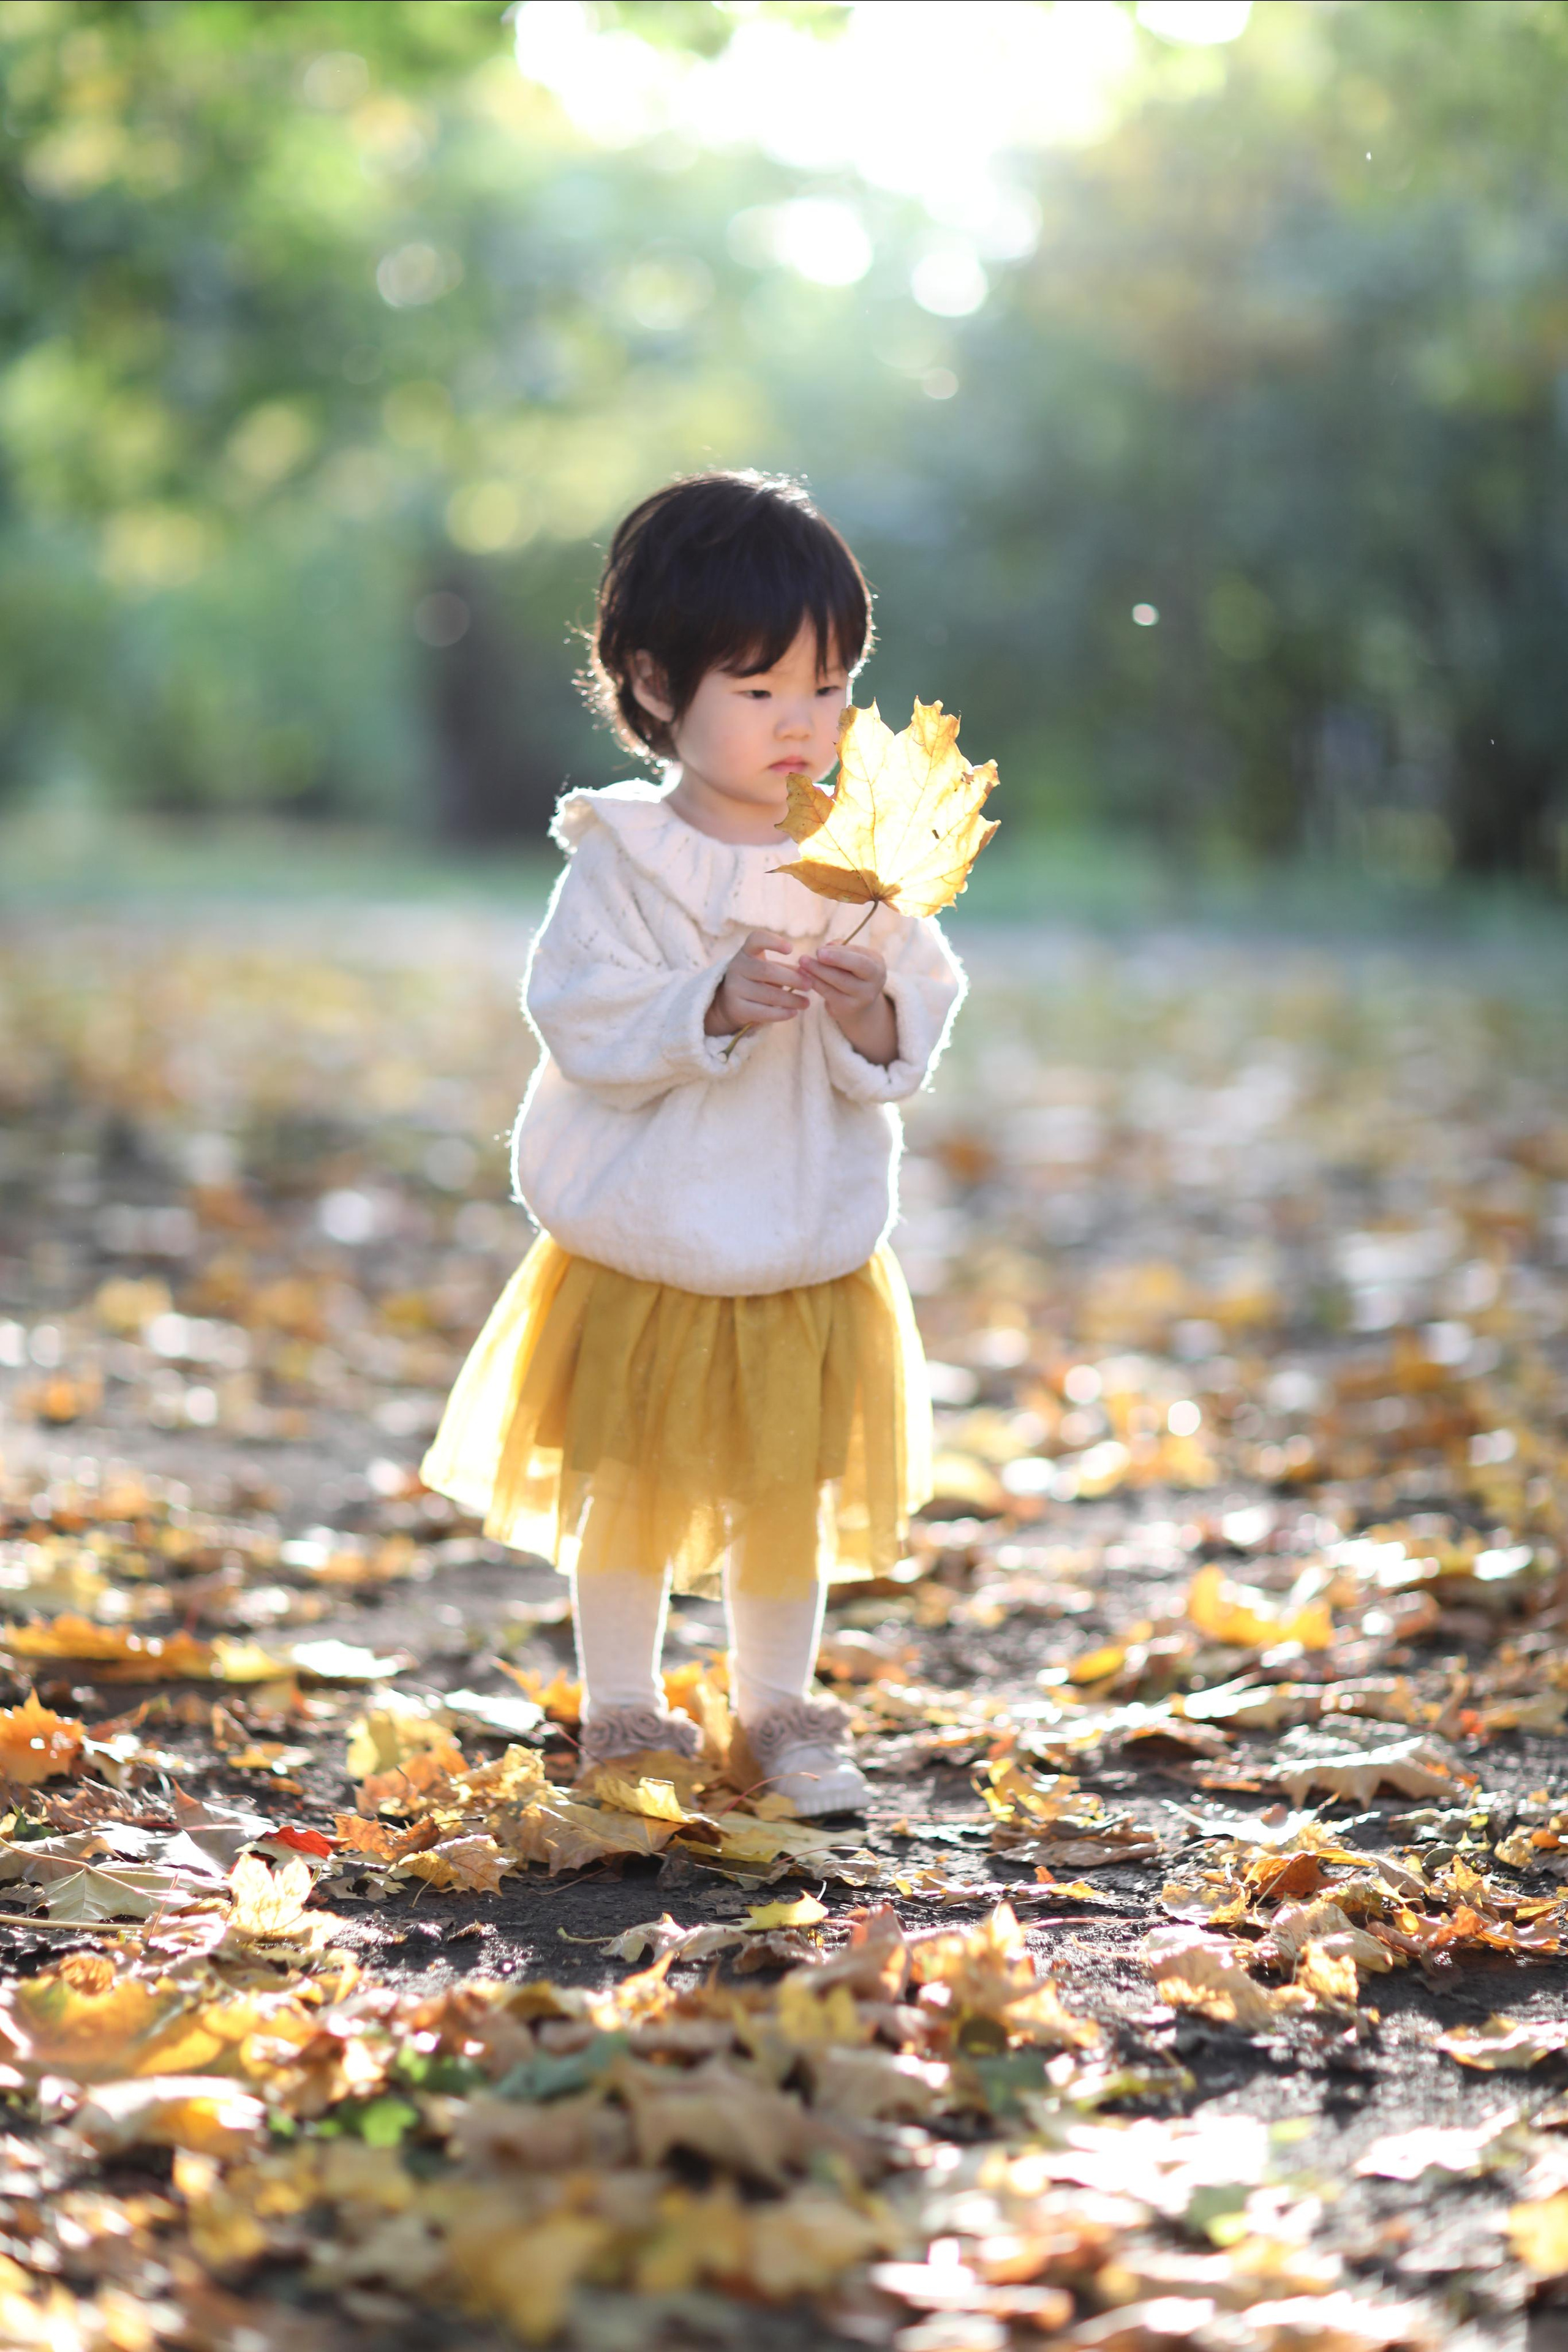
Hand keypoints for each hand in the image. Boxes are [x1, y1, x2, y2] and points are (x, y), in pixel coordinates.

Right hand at [705, 929, 808, 1035]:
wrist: (730, 1002)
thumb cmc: (757, 980)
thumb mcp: (768, 969)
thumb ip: (787, 969)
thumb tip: (809, 974)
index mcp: (746, 952)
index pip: (756, 939)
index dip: (773, 942)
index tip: (791, 949)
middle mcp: (737, 967)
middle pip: (768, 970)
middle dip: (792, 979)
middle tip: (809, 985)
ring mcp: (734, 988)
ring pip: (768, 994)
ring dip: (791, 1000)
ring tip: (806, 1003)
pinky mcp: (737, 1009)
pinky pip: (763, 1012)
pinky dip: (781, 1014)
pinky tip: (793, 1013)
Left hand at [798, 942, 897, 1066]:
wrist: (859, 1000)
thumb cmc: (853, 970)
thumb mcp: (854, 956)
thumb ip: (842, 949)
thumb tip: (826, 948)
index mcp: (877, 966)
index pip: (860, 961)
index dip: (839, 956)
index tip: (819, 951)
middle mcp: (874, 984)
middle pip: (849, 974)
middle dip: (827, 965)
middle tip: (804, 958)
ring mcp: (862, 999)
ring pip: (838, 983)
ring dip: (817, 973)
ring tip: (801, 965)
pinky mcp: (847, 1008)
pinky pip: (829, 994)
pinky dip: (816, 983)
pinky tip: (804, 976)